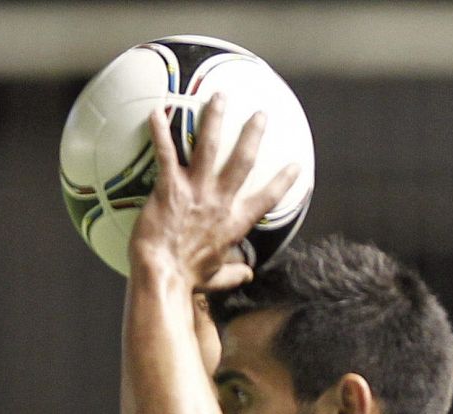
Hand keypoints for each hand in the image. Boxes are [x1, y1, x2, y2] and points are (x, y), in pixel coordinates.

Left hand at [129, 95, 299, 291]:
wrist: (164, 275)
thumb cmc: (189, 278)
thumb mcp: (218, 277)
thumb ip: (235, 272)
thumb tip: (247, 275)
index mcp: (236, 223)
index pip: (267, 198)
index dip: (284, 181)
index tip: (296, 165)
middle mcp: (221, 201)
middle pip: (243, 161)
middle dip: (253, 134)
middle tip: (260, 115)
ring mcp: (196, 192)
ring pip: (210, 147)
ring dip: (215, 119)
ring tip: (219, 97)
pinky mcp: (170, 188)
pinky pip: (166, 153)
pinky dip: (160, 130)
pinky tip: (156, 110)